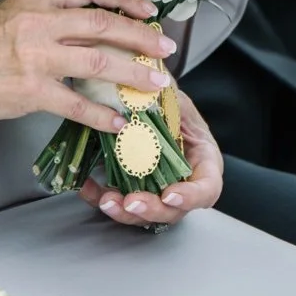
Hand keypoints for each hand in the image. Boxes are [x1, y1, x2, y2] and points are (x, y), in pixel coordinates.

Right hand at [0, 0, 173, 133]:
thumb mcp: (4, 14)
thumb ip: (43, 15)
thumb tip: (87, 25)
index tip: (146, 8)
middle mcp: (36, 22)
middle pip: (103, 24)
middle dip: (141, 37)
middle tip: (164, 48)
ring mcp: (35, 57)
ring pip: (100, 62)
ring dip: (135, 74)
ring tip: (157, 84)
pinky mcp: (31, 91)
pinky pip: (79, 104)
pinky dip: (104, 115)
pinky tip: (119, 122)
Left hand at [79, 90, 223, 227]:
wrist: (142, 100)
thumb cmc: (166, 101)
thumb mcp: (172, 97)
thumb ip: (167, 99)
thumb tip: (154, 84)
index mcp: (202, 160)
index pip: (207, 188)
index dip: (191, 196)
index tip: (170, 195)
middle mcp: (182, 180)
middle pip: (174, 208)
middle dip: (152, 209)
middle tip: (131, 203)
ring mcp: (156, 187)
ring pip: (145, 211)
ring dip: (125, 211)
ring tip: (106, 201)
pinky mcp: (130, 186)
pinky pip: (117, 198)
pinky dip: (101, 196)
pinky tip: (88, 188)